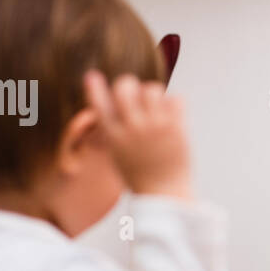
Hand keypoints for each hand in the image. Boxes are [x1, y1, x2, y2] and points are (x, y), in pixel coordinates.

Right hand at [84, 70, 190, 198]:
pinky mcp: (177, 129)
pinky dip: (175, 103)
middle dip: (129, 85)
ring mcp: (155, 127)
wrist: (164, 194)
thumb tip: (109, 96)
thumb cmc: (140, 172)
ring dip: (155, 93)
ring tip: (157, 106)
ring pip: (152, 88)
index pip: (98, 103)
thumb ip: (112, 127)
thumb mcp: (117, 151)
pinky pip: (176, 99)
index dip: (94, 87)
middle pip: (124, 86)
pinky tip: (173, 115)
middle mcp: (132, 129)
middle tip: (136, 95)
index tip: (93, 76)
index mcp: (113, 136)